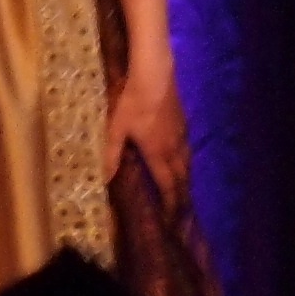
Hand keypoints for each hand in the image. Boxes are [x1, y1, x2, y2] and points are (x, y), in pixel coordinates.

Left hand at [107, 63, 190, 199]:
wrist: (155, 77)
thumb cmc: (132, 103)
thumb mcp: (116, 129)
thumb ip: (112, 155)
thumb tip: (106, 180)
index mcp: (158, 153)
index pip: (168, 185)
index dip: (171, 203)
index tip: (172, 219)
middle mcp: (175, 149)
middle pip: (182, 179)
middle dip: (181, 196)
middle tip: (179, 211)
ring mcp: (182, 137)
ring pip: (188, 165)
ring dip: (185, 181)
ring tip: (182, 192)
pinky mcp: (184, 125)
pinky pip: (187, 152)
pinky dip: (186, 165)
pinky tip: (181, 163)